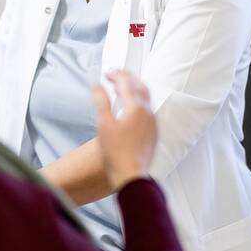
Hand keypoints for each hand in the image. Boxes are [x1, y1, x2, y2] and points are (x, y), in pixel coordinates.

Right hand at [91, 70, 156, 191]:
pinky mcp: (153, 132)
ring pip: (146, 98)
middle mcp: (148, 113)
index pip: (127, 82)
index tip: (107, 74)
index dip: (116, 75)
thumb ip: (101, 101)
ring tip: (121, 90)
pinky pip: (148, 110)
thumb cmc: (116, 154)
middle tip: (115, 76)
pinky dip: (139, 102)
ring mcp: (153, 123)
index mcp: (136, 108)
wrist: (131, 176)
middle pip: (140, 86)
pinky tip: (129, 109)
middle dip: (128, 78)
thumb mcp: (103, 124)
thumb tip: (96, 85)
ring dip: (134, 89)